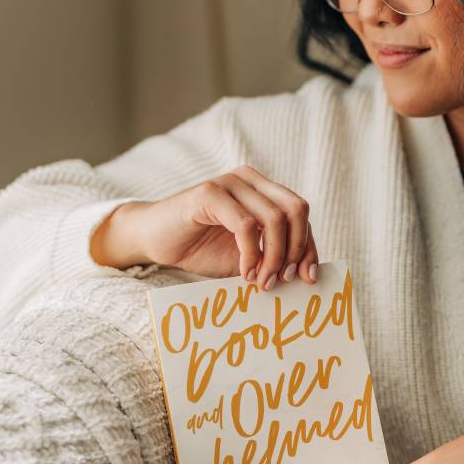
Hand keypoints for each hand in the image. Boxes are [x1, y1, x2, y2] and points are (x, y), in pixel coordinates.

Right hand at [90, 164, 318, 291]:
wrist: (154, 241)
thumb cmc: (200, 248)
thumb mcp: (246, 257)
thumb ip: (273, 257)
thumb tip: (305, 275)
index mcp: (263, 191)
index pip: (301, 214)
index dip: (309, 247)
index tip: (307, 279)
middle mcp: (250, 181)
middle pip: (296, 210)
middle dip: (296, 250)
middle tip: (282, 280)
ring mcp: (230, 183)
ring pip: (274, 218)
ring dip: (273, 257)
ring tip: (261, 282)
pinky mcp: (209, 194)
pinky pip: (246, 225)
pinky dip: (251, 254)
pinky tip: (243, 273)